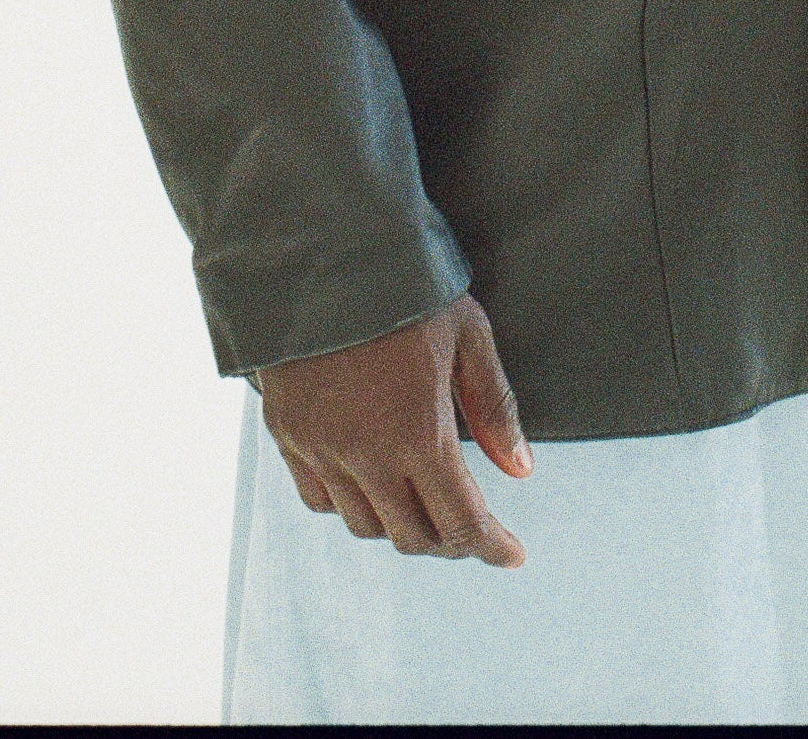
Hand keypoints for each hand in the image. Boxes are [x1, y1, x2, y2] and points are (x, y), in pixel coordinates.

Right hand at [256, 290, 535, 564]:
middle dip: (450, 540)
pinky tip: (368, 482)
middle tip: (471, 525)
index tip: (510, 554)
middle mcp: (366, 455)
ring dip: (400, 526)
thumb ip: (493, 407)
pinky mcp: (288, 435)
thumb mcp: (467, 335)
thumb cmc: (405, 288)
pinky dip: (349, 504)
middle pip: (413, 536)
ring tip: (421, 502)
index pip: (461, 520)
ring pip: (364, 525)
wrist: (322, 253)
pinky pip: (319, 499)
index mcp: (419, 433)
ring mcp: (321, 449)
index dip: (491, 546)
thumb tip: (519, 469)